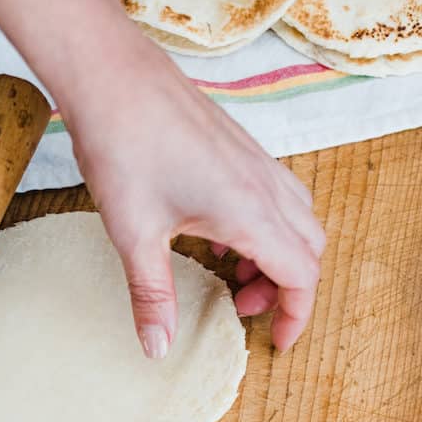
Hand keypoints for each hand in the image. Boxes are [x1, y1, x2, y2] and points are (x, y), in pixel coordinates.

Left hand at [66, 45, 325, 357]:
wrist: (112, 74)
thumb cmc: (123, 146)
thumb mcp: (134, 235)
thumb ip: (152, 296)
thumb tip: (158, 347)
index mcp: (250, 213)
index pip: (302, 276)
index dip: (296, 316)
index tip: (277, 342)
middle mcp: (265, 185)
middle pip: (309, 249)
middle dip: (286, 289)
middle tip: (240, 307)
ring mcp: (256, 161)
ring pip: (297, 219)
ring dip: (278, 255)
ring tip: (231, 273)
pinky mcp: (240, 146)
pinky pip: (275, 194)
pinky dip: (264, 225)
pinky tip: (216, 232)